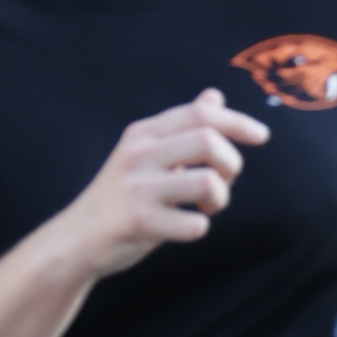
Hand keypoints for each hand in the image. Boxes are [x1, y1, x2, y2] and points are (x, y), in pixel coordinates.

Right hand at [64, 91, 270, 278]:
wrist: (75, 239)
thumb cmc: (120, 197)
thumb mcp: (145, 154)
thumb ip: (180, 128)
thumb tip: (214, 97)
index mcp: (143, 134)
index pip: (200, 113)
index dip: (237, 122)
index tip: (261, 136)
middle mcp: (138, 154)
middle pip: (209, 141)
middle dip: (232, 163)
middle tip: (225, 181)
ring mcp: (138, 188)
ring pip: (208, 182)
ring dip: (221, 198)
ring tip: (208, 208)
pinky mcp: (138, 221)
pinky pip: (195, 224)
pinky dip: (199, 228)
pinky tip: (185, 228)